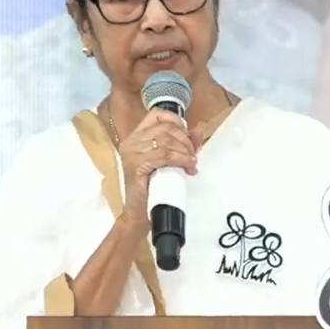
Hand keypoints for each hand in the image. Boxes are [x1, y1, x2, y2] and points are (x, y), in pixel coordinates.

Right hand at [118, 108, 201, 227]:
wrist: (139, 213)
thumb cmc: (152, 188)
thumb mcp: (169, 161)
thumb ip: (181, 144)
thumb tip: (198, 131)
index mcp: (136, 137)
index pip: (157, 115)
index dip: (176, 121)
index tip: (187, 136)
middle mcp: (131, 141)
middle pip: (165, 128)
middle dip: (185, 140)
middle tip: (192, 156)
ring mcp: (132, 152)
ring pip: (166, 140)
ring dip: (184, 151)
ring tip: (190, 163)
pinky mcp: (136, 164)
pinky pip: (164, 154)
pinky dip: (180, 159)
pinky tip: (187, 165)